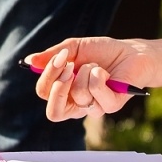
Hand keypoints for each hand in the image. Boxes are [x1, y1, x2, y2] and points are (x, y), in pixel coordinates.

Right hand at [30, 38, 150, 121]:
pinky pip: (95, 91)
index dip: (48, 76)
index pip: (44, 94)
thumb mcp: (73, 48)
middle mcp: (77, 104)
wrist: (132, 52)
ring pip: (78, 95)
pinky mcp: (110, 106)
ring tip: (96, 66)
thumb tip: (29, 61)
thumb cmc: (103, 52)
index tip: (59, 57)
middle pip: (54, 113)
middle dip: (58, 86)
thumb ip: (52, 56)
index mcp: (65, 92)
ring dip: (86, 71)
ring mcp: (94, 108)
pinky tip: (106, 72)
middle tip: (69, 67)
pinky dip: (98, 75)